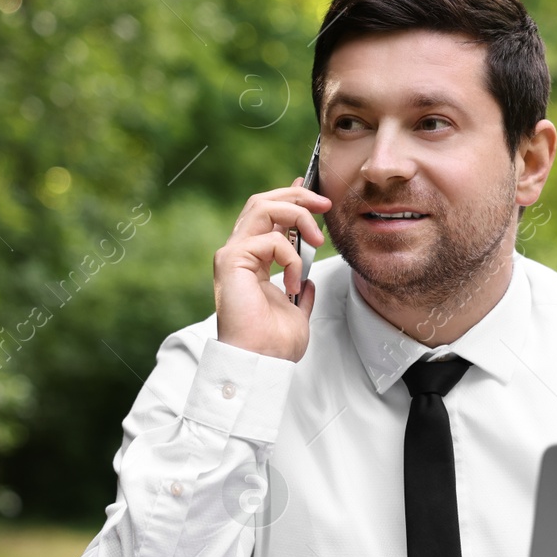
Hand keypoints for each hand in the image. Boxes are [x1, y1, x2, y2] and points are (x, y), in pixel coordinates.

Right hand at [213, 178, 331, 361]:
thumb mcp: (297, 311)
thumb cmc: (273, 343)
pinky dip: (291, 258)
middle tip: (325, 205)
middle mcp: (238, 252)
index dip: (290, 197)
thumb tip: (310, 280)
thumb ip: (301, 291)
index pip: (267, 215)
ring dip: (297, 214)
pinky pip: (269, 239)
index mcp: (251, 261)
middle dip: (297, 196)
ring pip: (263, 206)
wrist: (261, 361)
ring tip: (318, 238)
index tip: (316, 195)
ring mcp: (232, 254)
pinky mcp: (231, 260)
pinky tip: (294, 283)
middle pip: (263, 201)